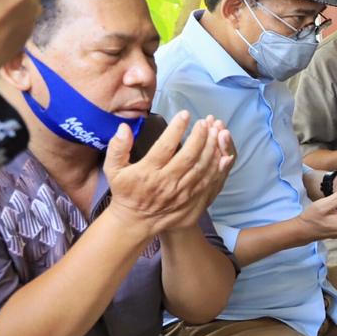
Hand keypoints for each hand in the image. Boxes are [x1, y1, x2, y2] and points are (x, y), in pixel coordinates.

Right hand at [104, 112, 234, 236]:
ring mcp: (182, 193)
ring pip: (202, 168)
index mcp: (148, 173)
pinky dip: (218, 168)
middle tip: (205, 122)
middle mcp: (167, 183)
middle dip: (200, 137)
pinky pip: (209, 182)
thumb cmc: (126, 191)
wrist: (136, 220)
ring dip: (212, 149)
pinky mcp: (192, 200)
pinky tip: (223, 155)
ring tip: (216, 132)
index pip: (165, 147)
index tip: (185, 114)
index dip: (177, 129)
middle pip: (189, 157)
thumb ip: (117, 147)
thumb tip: (124, 127)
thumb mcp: (113, 169)